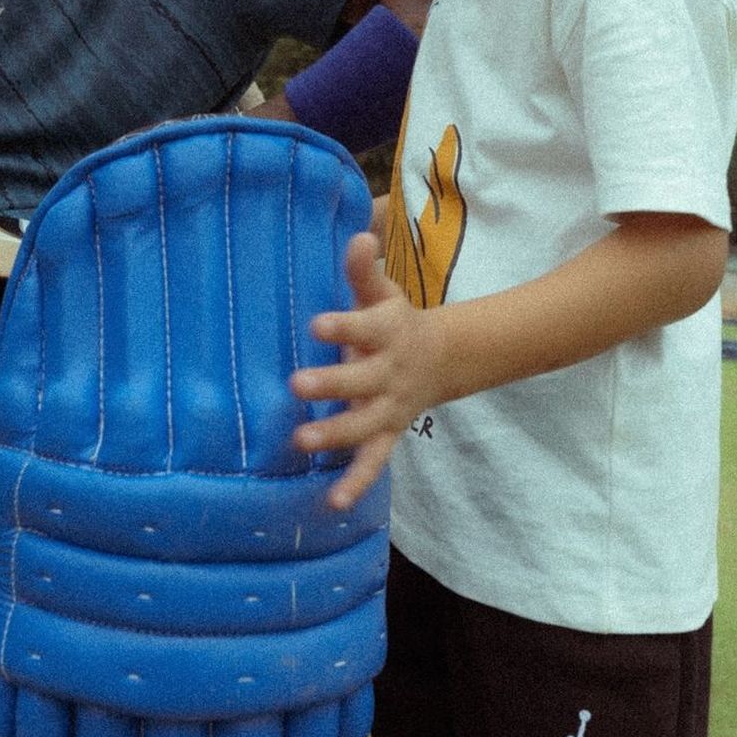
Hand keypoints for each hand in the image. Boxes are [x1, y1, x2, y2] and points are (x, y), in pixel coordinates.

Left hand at [291, 233, 448, 507]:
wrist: (440, 360)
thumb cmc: (395, 321)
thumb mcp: (384, 293)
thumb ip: (364, 270)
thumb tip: (358, 235)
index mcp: (386, 333)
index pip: (363, 327)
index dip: (341, 327)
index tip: (316, 325)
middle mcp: (388, 373)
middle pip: (360, 380)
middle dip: (330, 384)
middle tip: (296, 385)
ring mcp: (388, 408)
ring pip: (363, 424)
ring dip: (334, 434)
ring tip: (301, 440)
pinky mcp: (387, 434)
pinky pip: (374, 462)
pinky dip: (357, 482)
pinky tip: (333, 502)